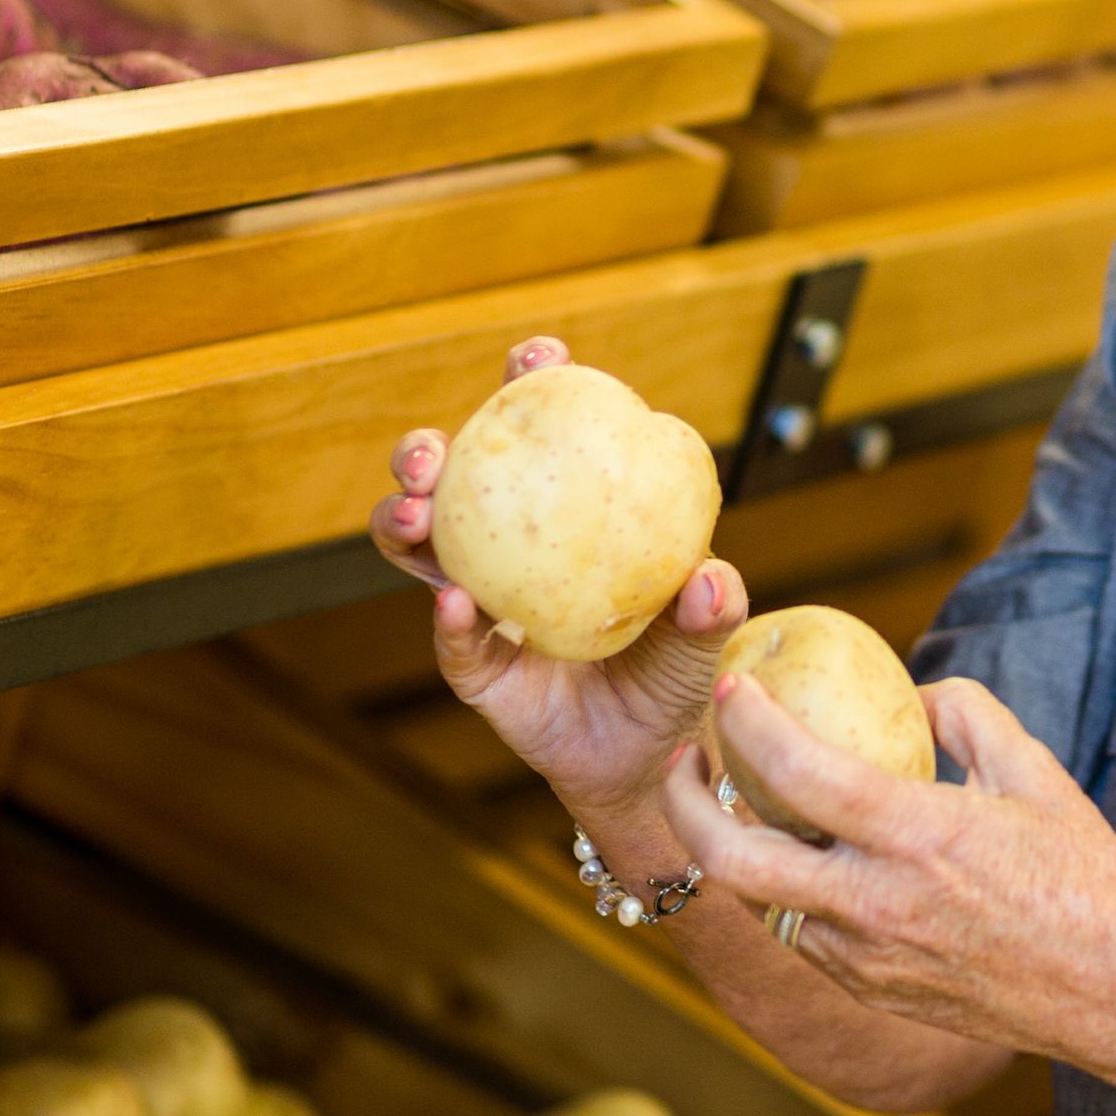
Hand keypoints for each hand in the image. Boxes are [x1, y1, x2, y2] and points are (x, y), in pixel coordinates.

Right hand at [371, 336, 747, 822]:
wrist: (652, 759)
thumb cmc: (677, 673)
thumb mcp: (704, 636)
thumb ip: (711, 607)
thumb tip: (709, 577)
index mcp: (564, 515)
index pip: (539, 435)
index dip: (529, 386)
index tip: (537, 357)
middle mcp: (509, 549)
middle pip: (449, 481)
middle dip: (424, 451)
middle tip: (431, 452)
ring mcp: (481, 605)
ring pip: (420, 549)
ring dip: (405, 521)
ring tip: (417, 511)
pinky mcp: (476, 670)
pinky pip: (454, 642)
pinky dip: (449, 620)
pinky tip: (455, 601)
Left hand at [661, 670, 1115, 1073]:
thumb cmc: (1085, 874)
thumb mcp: (1034, 768)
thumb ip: (964, 714)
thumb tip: (909, 692)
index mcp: (918, 836)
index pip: (796, 772)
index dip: (746, 722)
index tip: (731, 689)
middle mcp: (877, 905)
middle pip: (730, 861)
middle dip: (685, 804)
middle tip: (684, 760)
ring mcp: (867, 959)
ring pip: (758, 903)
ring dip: (733, 849)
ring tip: (735, 803)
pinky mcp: (871, 992)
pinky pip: (802, 935)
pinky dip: (786, 891)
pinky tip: (802, 859)